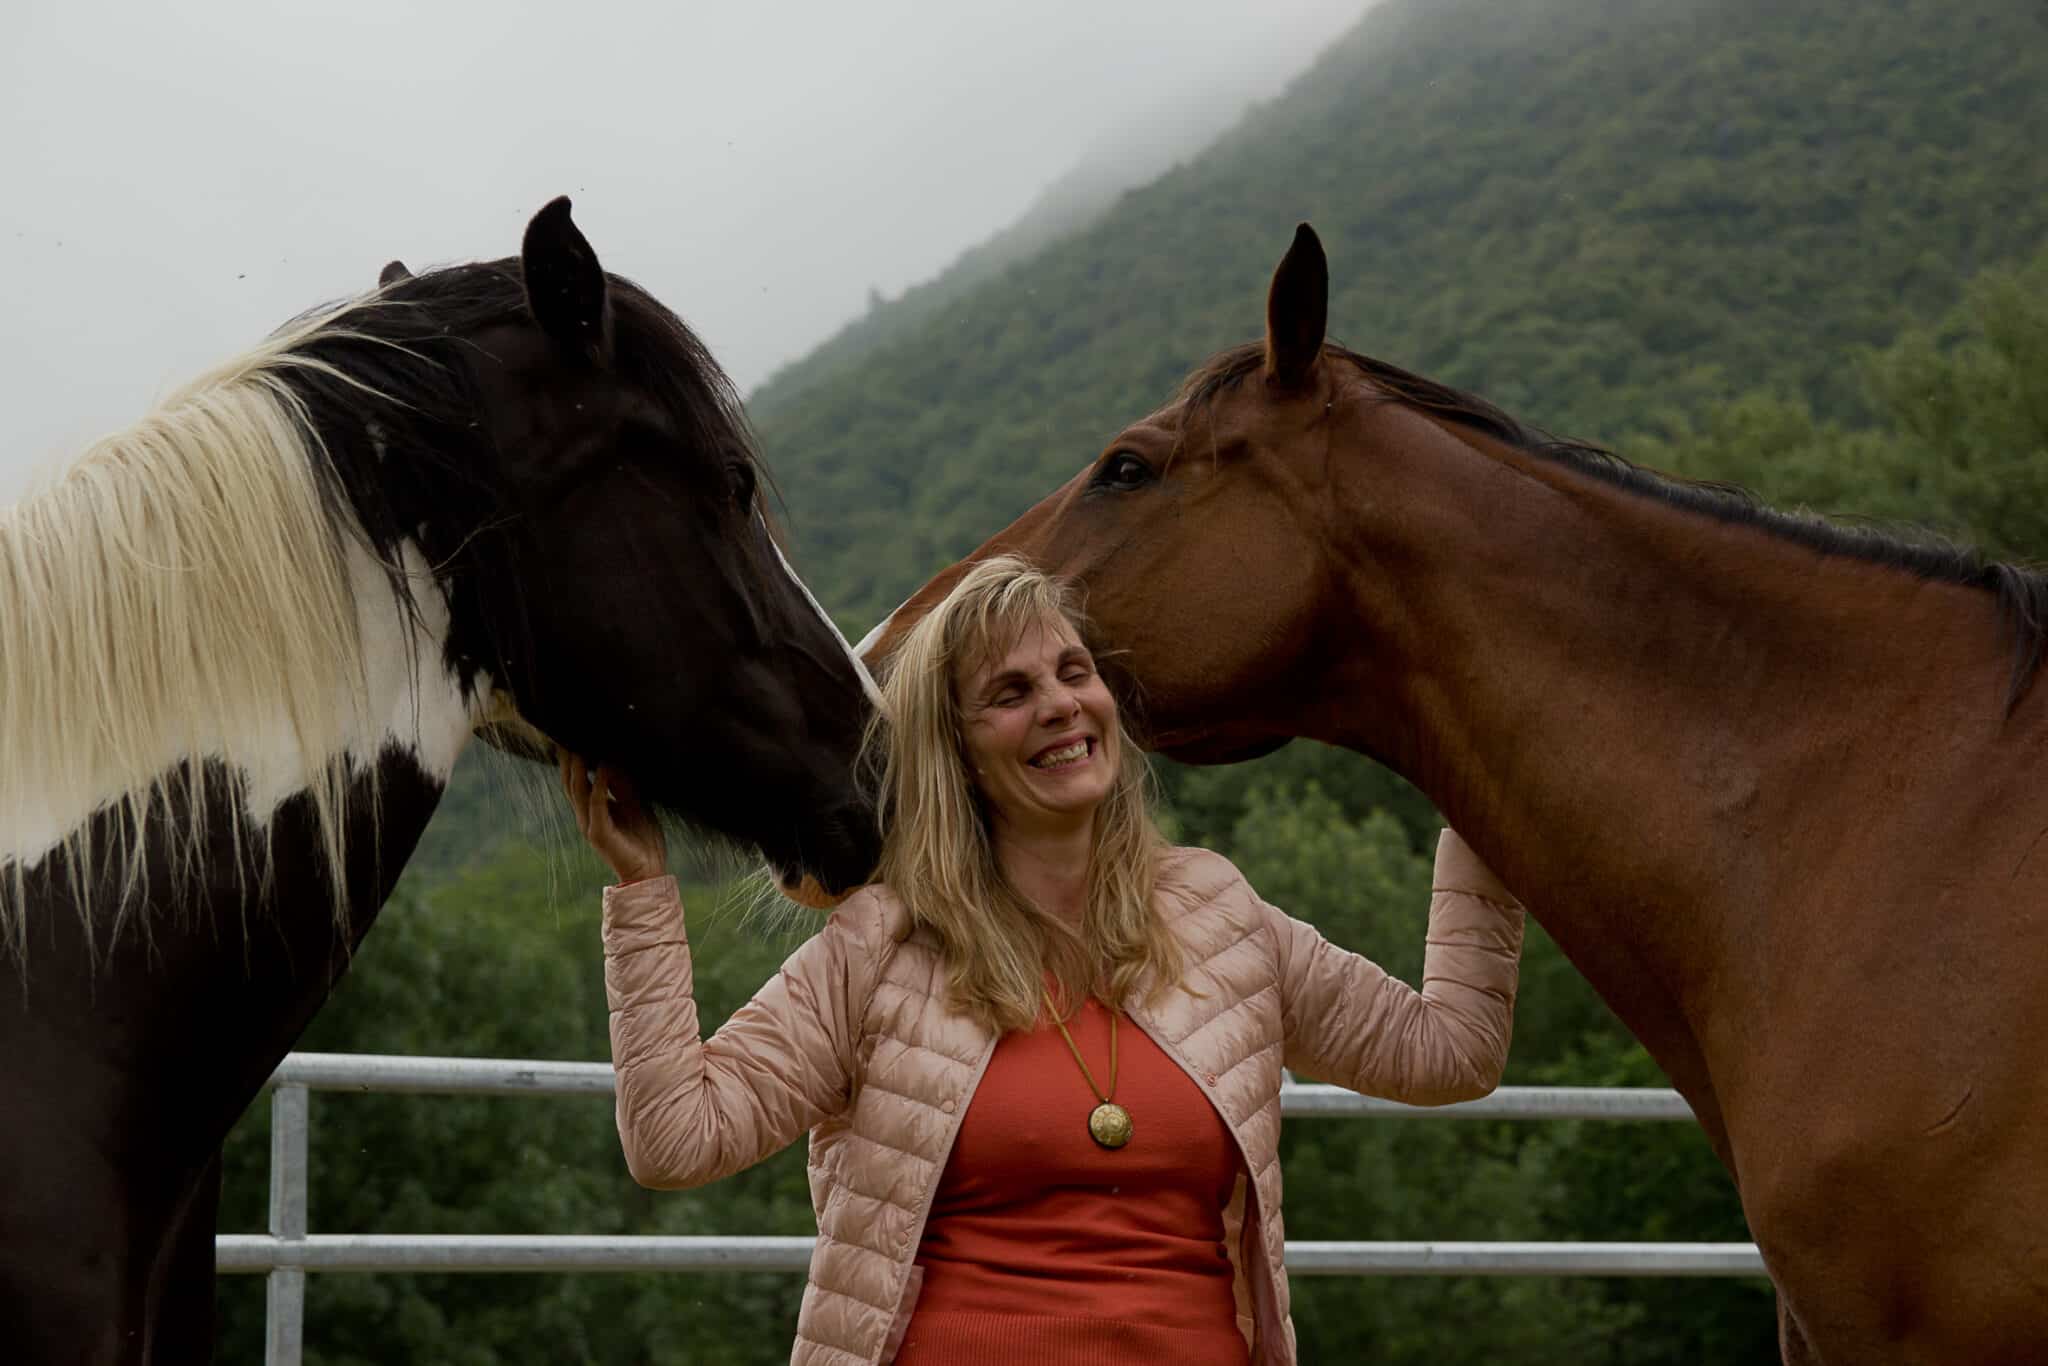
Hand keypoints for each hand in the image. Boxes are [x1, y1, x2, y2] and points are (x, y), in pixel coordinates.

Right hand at [559, 750, 667, 884]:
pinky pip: (596, 805)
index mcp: (593, 810)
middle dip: (568, 761)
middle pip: (570, 784)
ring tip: (579, 747)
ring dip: (579, 768)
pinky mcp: (599, 834)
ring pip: (578, 792)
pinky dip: (598, 785)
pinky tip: (601, 769)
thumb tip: (611, 760)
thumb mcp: (635, 803)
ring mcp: (590, 825)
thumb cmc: (643, 839)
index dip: (571, 761)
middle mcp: (586, 816)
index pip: (576, 781)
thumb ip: (622, 785)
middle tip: (568, 736)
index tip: (571, 737)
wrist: (650, 871)